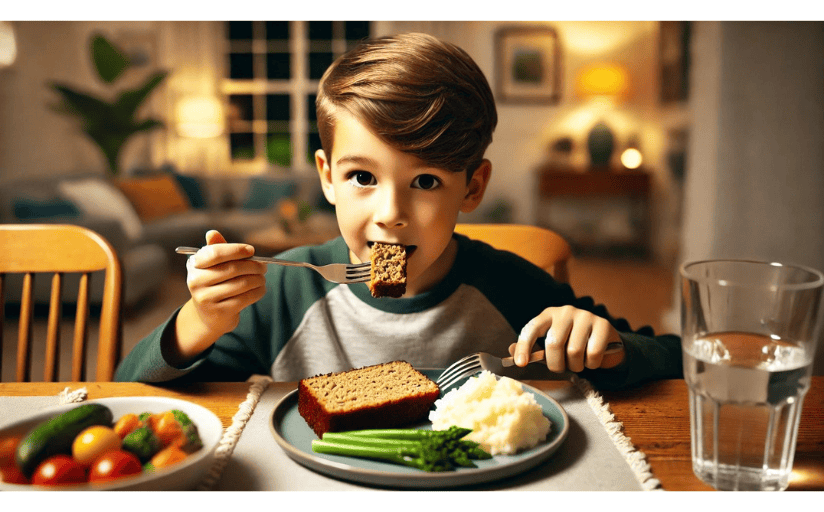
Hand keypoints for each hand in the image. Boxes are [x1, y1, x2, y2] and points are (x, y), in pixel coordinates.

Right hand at [184, 230, 266, 337]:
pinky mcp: (219, 312)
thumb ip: (217, 249)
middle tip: (264, 266)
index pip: (215, 253)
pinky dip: (258, 292)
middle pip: (232, 268)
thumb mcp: (214, 266)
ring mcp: (206, 298)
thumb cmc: (216, 283)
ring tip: (262, 278)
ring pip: (241, 284)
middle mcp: (196, 281)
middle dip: (253, 266)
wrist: (210, 316)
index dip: (236, 250)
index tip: (251, 250)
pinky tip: (261, 289)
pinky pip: (245, 298)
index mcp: (194, 265)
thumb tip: (212, 232)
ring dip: (258, 279)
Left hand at [510, 306, 624, 372]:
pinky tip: (592, 359)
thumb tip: (511, 353)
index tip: (520, 364)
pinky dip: (592, 364)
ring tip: (578, 363)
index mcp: (548, 315)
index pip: (531, 329)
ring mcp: (585, 316)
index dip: (524, 347)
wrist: (603, 339)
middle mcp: (565, 311)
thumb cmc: (572, 342)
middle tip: (561, 367)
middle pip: (553, 344)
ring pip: (574, 352)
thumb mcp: (551, 343)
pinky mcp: (602, 324)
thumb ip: (532, 348)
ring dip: (576, 366)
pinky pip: (593, 353)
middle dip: (556, 364)